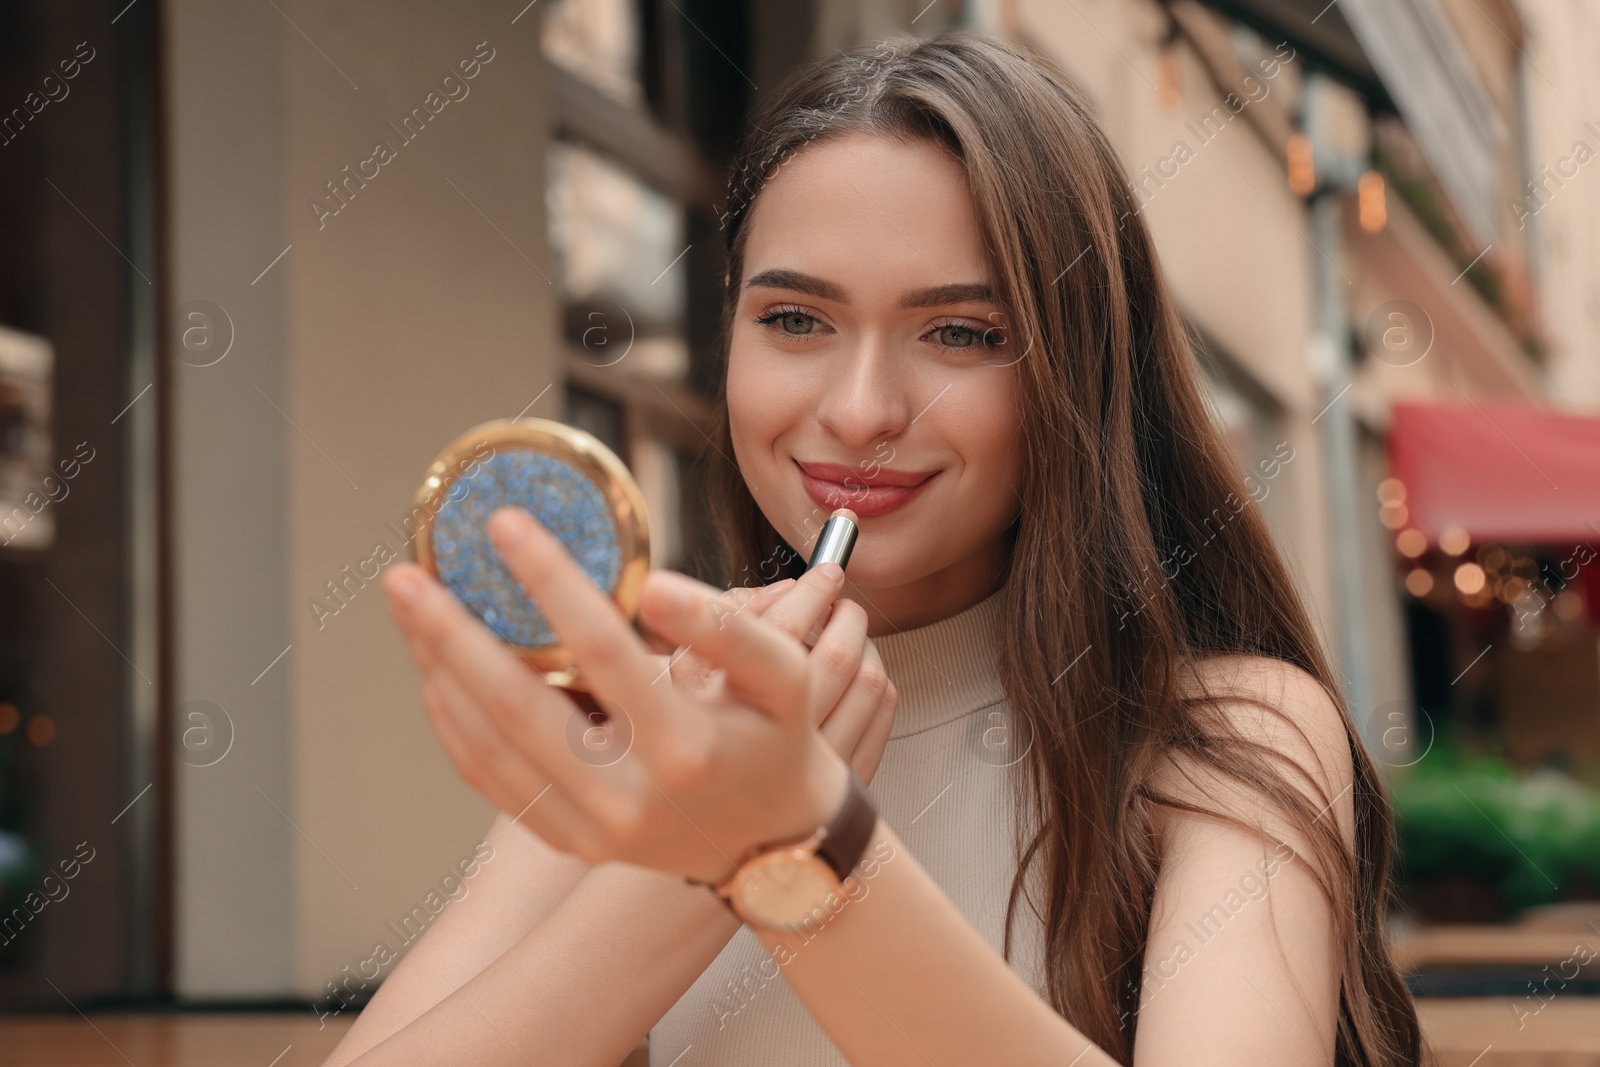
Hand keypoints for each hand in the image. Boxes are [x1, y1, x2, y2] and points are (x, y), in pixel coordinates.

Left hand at [382, 506, 855, 884]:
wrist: (775, 843)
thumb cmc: (777, 739)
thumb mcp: (786, 676)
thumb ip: (727, 629)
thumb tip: (653, 585)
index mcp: (686, 747)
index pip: (603, 649)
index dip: (549, 580)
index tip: (505, 525)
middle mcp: (629, 797)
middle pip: (516, 704)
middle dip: (450, 633)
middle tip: (405, 575)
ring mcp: (592, 827)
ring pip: (488, 744)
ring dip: (439, 670)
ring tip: (410, 607)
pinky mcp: (568, 839)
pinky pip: (491, 778)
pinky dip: (454, 722)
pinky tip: (437, 670)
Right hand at [664, 568, 897, 783]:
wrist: (695, 825)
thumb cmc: (680, 739)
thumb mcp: (674, 679)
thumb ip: (722, 626)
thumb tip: (783, 589)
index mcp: (734, 712)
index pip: (785, 633)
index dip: (810, 591)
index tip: (822, 571)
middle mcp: (783, 743)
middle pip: (838, 654)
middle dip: (843, 613)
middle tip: (836, 595)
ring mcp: (822, 767)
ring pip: (867, 682)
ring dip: (864, 642)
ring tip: (845, 627)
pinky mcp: (847, 784)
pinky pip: (882, 714)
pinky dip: (877, 679)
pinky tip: (859, 668)